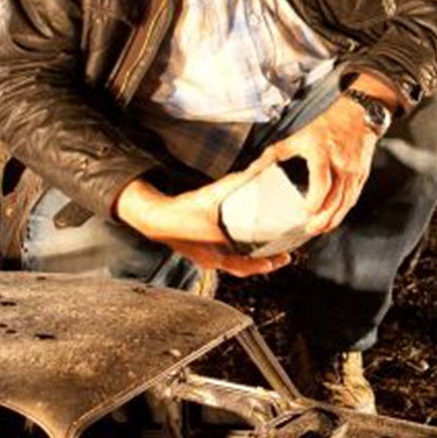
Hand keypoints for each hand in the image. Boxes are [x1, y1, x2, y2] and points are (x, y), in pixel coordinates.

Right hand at [113, 159, 294, 275]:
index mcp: (216, 255)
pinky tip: (240, 240)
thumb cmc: (181, 212)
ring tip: (266, 249)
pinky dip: (235, 252)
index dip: (265, 265)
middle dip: (263, 263)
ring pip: (233, 264)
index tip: (281, 259)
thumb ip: (234, 183)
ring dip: (250, 259)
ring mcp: (205, 258)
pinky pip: (222, 257)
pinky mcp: (199, 252)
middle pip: (243, 268)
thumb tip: (258, 169)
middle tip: (281, 257)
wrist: (154, 218)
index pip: (246, 267)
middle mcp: (212, 261)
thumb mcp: (210, 197)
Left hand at [271, 78, 393, 237]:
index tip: (307, 210)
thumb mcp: (295, 135)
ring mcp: (354, 169)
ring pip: (347, 200)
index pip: (322, 180)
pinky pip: (353, 196)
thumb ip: (272, 155)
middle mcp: (341, 162)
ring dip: (335, 218)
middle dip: (325, 217)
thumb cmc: (324, 122)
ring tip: (322, 229)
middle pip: (336, 197)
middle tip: (312, 229)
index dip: (316, 198)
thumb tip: (249, 173)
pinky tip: (334, 217)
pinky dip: (344, 209)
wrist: (358, 112)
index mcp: (322, 151)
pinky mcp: (362, 173)